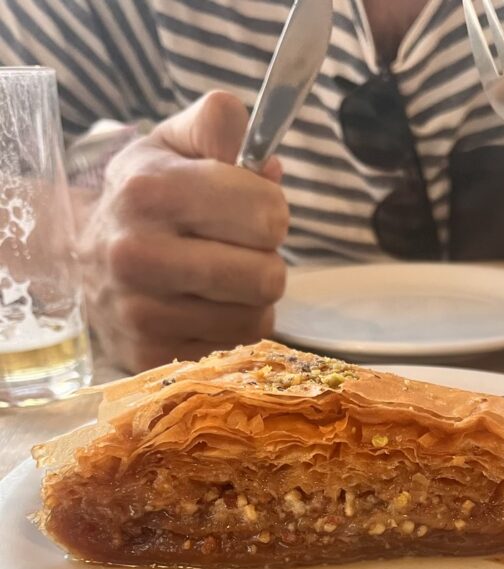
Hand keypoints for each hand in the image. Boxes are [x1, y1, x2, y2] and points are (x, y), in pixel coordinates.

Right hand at [77, 91, 288, 372]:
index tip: (250, 210)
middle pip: (268, 277)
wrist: (78, 261)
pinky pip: (234, 349)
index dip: (272, 211)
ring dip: (250, 299)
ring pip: (256, 319)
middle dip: (266, 260)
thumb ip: (219, 125)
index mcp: (149, 193)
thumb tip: (268, 162)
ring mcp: (141, 314)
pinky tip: (203, 308)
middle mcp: (138, 256)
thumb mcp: (172, 145)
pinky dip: (230, 329)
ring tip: (219, 280)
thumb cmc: (143, 199)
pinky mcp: (151, 356)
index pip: (268, 216)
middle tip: (239, 250)